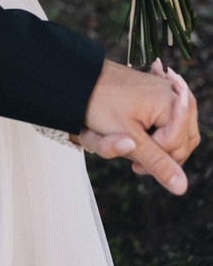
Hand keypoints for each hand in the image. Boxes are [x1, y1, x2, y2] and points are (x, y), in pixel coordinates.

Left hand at [80, 58, 198, 194]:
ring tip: (136, 149)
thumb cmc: (100, 104)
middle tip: (138, 163)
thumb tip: (182, 187)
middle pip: (184, 138)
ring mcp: (164, 89)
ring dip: (160, 143)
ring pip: (177, 129)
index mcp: (169, 102)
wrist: (80, 78)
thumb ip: (156, 162)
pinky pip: (167, 116)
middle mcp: (172, 93)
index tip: (136, 164)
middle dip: (163, 154)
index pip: (180, 145)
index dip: (160, 160)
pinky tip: (139, 135)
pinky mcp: (155, 91)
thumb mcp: (129, 137)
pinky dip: (156, 130)